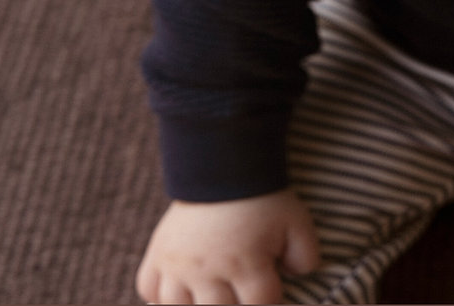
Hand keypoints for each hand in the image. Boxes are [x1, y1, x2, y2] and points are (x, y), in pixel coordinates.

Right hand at [136, 189, 319, 304]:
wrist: (225, 161)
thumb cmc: (263, 196)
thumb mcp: (296, 221)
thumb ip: (305, 255)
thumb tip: (297, 277)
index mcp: (245, 264)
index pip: (260, 304)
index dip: (270, 296)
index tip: (269, 282)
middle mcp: (207, 270)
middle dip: (234, 303)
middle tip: (239, 285)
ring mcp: (178, 264)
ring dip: (196, 304)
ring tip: (212, 291)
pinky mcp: (158, 252)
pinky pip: (148, 289)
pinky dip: (161, 295)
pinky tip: (181, 289)